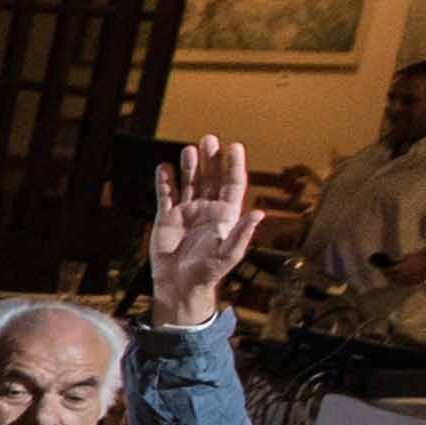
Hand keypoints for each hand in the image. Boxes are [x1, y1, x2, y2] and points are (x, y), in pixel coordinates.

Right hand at [137, 136, 253, 328]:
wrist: (180, 285)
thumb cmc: (208, 272)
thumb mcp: (229, 254)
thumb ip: (243, 234)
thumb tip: (260, 214)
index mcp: (226, 215)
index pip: (232, 184)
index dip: (234, 165)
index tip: (235, 147)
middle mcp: (207, 209)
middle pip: (211, 177)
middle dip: (211, 159)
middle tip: (210, 139)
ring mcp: (187, 212)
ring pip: (189, 182)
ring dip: (190, 165)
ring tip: (190, 150)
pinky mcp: (167, 217)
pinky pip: (166, 194)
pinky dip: (165, 181)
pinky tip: (165, 167)